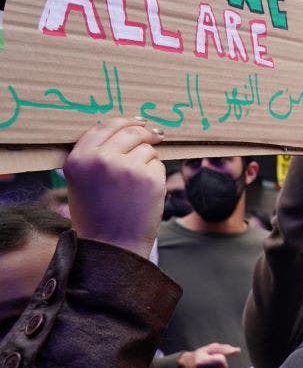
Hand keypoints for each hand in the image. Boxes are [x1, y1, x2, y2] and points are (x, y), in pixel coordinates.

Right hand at [64, 118, 164, 258]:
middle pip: (130, 131)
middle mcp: (100, 159)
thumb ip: (95, 155)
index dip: (124, 121)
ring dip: (148, 160)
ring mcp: (126, 167)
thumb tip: (125, 128)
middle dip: (145, 132)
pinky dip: (156, 175)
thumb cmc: (97, 216)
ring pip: (147, 148)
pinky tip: (145, 193)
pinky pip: (158, 165)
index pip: (104, 126)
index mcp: (78, 159)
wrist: (112, 246)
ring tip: (136, 185)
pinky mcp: (150, 178)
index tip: (138, 121)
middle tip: (156, 135)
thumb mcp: (82, 182)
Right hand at [178, 342, 240, 367]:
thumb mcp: (210, 348)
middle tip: (212, 363)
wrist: (186, 367)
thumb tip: (237, 351)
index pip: (221, 360)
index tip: (214, 357)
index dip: (221, 357)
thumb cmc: (200, 356)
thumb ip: (225, 349)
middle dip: (222, 365)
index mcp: (200, 362)